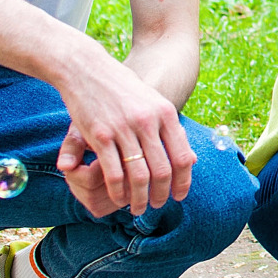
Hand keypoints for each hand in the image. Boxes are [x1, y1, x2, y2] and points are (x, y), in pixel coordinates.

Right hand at [54, 45, 197, 216]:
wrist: (87, 69)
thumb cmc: (122, 88)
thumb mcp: (153, 101)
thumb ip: (170, 129)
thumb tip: (190, 159)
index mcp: (166, 113)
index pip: (183, 156)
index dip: (183, 181)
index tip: (179, 196)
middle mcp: (148, 121)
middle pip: (163, 170)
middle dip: (162, 194)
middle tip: (158, 206)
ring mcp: (124, 128)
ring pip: (139, 176)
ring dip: (140, 198)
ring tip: (139, 208)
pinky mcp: (101, 135)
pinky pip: (114, 173)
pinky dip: (118, 191)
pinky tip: (118, 199)